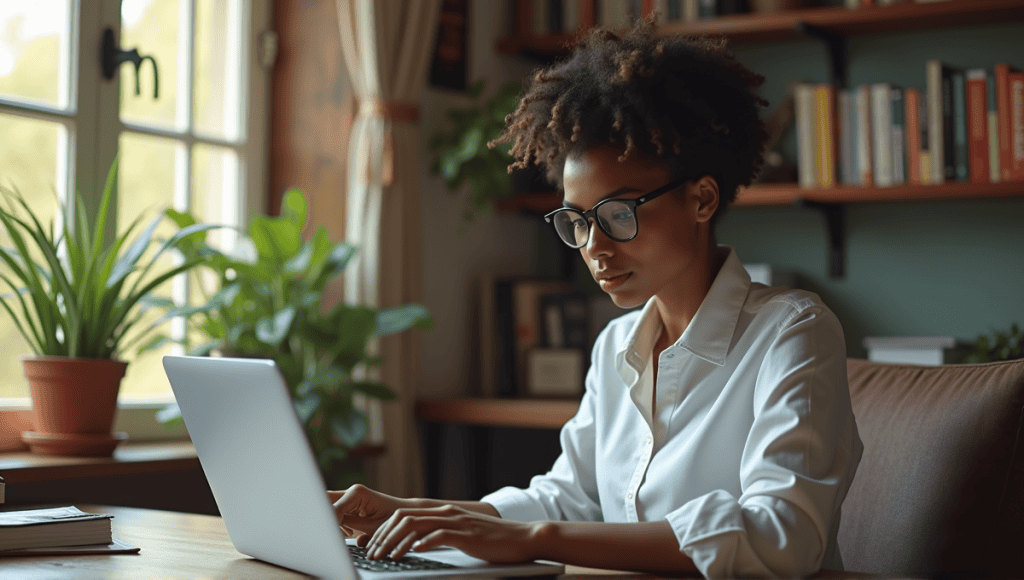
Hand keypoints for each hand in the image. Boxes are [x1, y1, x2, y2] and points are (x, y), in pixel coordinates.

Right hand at [328, 484, 411, 542]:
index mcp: (356, 492)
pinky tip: (349, 532)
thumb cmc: (392, 522)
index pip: (330, 507)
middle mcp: (351, 491)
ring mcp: (350, 497)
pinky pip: (334, 513)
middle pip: (324, 501)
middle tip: (334, 532)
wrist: (406, 519)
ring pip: (328, 508)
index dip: (328, 522)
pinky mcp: (350, 506)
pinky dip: (337, 524)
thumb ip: (345, 522)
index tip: (331, 534)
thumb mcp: (369, 526)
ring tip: (347, 533)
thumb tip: (326, 522)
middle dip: (325, 518)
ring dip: (332, 522)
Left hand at [364, 503, 544, 563]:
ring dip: (396, 541)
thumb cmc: (493, 541)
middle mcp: (446, 512)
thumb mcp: (462, 535)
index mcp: (443, 512)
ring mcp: (456, 521)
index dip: (385, 529)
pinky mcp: (465, 534)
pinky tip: (412, 554)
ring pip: (415, 525)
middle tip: (373, 553)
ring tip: (386, 556)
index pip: (404, 514)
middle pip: (404, 517)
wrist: (522, 537)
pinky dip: (421, 544)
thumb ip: (441, 534)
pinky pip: (437, 535)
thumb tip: (417, 545)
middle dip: (384, 536)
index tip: (374, 545)